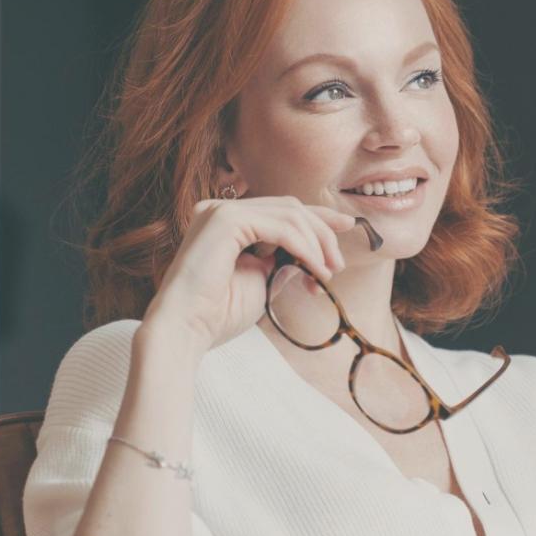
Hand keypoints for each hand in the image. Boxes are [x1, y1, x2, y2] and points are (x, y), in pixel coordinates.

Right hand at [141, 196, 356, 355]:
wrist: (187, 328)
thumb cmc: (219, 314)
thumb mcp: (262, 281)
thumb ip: (284, 262)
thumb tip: (312, 255)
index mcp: (228, 222)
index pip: (282, 211)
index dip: (319, 216)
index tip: (348, 225)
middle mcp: (221, 210)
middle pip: (290, 207)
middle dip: (323, 233)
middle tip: (338, 266)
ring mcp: (221, 211)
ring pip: (290, 214)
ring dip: (317, 243)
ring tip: (327, 274)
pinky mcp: (225, 220)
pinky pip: (280, 226)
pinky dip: (304, 247)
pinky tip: (315, 269)